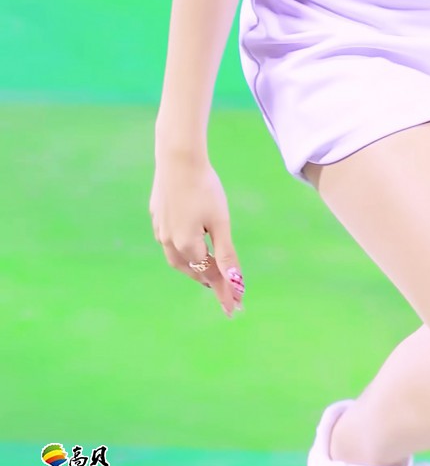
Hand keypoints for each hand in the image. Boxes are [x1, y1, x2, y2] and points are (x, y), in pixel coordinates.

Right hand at [150, 151, 243, 316]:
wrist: (178, 157)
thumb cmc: (204, 187)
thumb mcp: (220, 222)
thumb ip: (226, 253)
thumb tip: (235, 283)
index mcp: (186, 246)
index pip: (210, 276)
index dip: (224, 292)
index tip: (236, 308)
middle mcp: (169, 242)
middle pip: (191, 269)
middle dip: (208, 280)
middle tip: (222, 290)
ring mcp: (160, 228)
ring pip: (176, 258)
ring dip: (192, 267)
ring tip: (205, 271)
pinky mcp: (157, 215)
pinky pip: (169, 241)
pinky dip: (182, 250)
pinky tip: (187, 244)